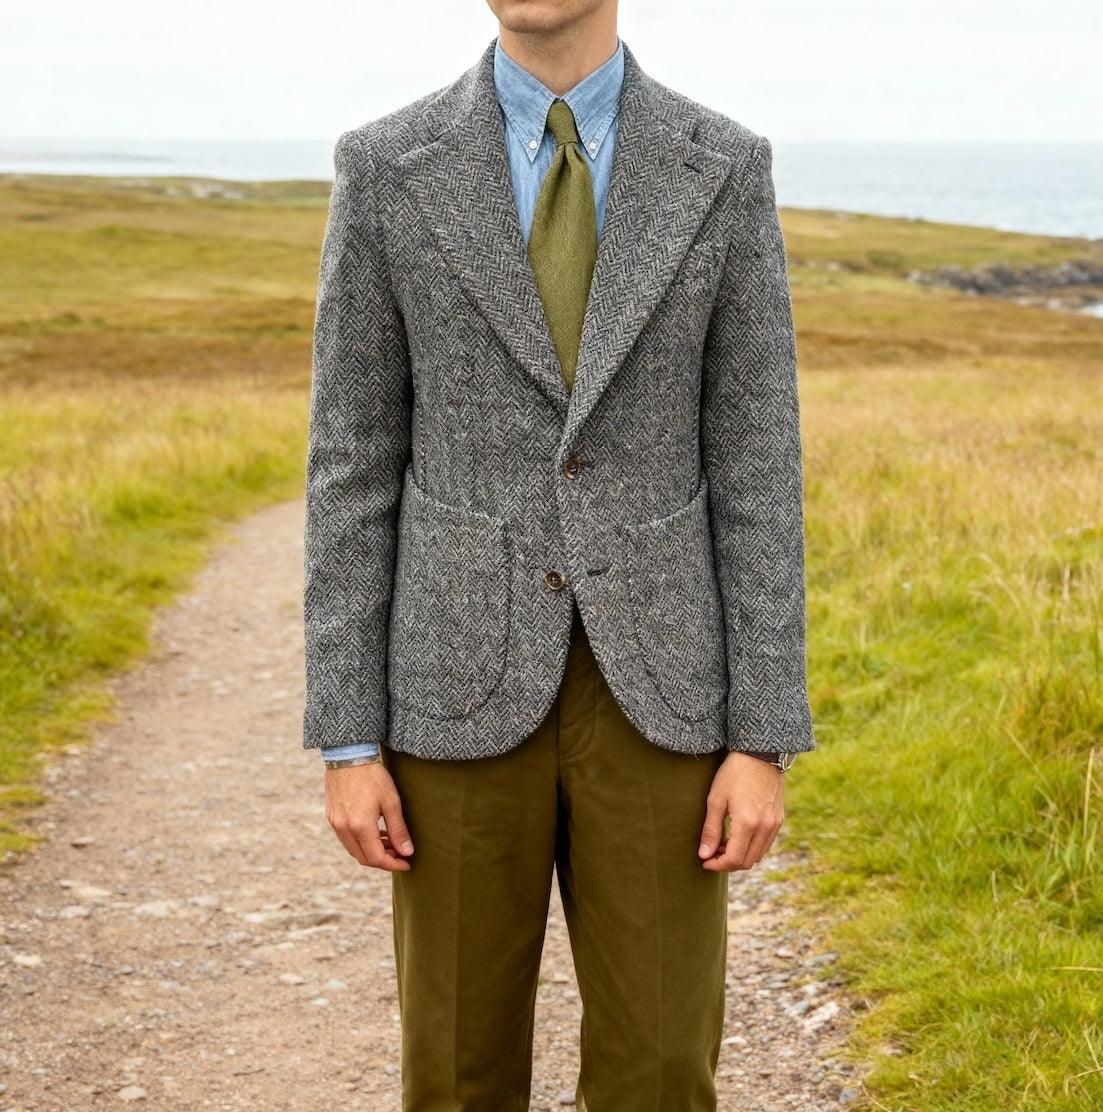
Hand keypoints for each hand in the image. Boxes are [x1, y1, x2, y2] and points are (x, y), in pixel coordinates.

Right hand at [325, 762, 414, 871]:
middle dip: (384, 860)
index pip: (376, 858)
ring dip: (372, 851)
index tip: (407, 863)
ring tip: (391, 843)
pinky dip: (362, 841)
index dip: (393, 864)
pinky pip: (347, 838)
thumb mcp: (391, 802)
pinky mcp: (332, 816)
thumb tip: (407, 852)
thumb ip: (398, 829)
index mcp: (360, 827)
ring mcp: (335, 823)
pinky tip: (376, 832)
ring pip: (354, 850)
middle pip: (364, 858)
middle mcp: (344, 829)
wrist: (349, 755)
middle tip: (401, 855)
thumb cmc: (373, 776)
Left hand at [698, 752, 784, 871]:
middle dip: (727, 863)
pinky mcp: (779, 819)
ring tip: (722, 843)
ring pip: (758, 855)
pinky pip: (766, 844)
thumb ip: (710, 830)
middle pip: (747, 862)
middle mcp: (765, 828)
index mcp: (747, 824)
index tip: (704, 861)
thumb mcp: (716, 800)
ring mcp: (774, 825)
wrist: (760, 754)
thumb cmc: (734, 773)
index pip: (733, 859)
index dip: (717, 865)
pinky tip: (738, 835)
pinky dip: (751, 847)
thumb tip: (704, 855)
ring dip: (740, 856)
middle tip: (711, 853)